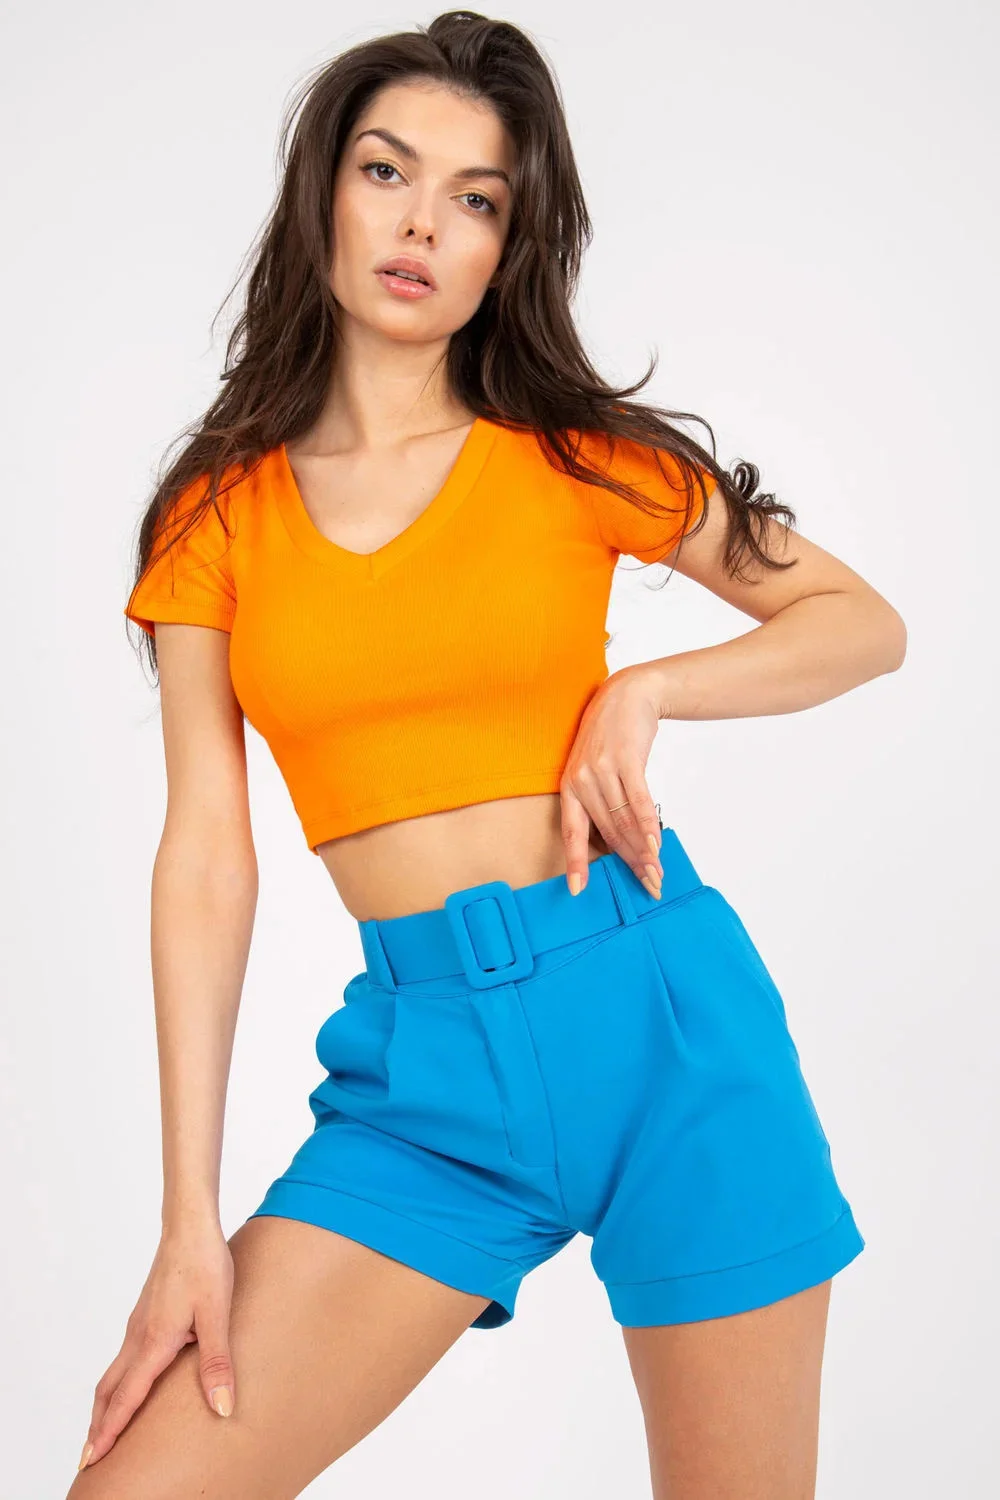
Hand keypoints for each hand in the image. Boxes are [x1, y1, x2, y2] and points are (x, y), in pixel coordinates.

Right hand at [77, 1219, 235, 1470]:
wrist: (190, 1225)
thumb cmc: (204, 1265)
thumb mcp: (217, 1315)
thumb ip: (217, 1363)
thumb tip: (222, 1407)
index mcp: (154, 1341)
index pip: (126, 1397)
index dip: (110, 1431)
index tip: (93, 1458)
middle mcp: (138, 1336)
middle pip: (109, 1390)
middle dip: (99, 1425)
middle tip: (90, 1457)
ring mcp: (139, 1324)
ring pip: (113, 1373)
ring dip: (106, 1405)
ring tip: (105, 1429)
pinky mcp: (146, 1313)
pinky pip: (124, 1357)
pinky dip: (117, 1382)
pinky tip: (132, 1383)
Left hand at [560, 664, 664, 897]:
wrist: (628, 694)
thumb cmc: (611, 736)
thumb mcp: (593, 767)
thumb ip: (600, 800)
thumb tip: (621, 840)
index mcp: (568, 787)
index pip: (571, 832)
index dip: (575, 862)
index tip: (577, 891)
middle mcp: (581, 781)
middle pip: (608, 832)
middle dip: (629, 863)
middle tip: (648, 886)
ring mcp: (602, 770)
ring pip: (624, 821)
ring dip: (643, 850)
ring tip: (657, 872)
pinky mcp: (625, 760)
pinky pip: (638, 801)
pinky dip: (648, 825)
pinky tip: (656, 844)